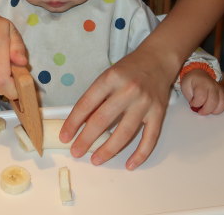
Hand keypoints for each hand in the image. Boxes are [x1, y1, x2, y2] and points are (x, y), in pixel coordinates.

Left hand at [59, 49, 174, 170]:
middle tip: (76, 152)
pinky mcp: (158, 113)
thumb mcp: (108, 75)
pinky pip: (149, 138)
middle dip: (86, 139)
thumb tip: (82, 124)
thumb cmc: (129, 68)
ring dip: (109, 150)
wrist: (158, 59)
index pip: (87, 103)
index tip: (65, 136)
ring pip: (124, 133)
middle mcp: (128, 90)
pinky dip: (140, 154)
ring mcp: (145, 103)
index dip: (73, 122)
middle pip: (103, 120)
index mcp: (111, 78)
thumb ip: (97, 97)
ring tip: (96, 160)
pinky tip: (130, 164)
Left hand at [179, 69, 223, 114]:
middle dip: (206, 110)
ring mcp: (220, 89)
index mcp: (201, 84)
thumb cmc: (191, 82)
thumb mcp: (185, 87)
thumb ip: (189, 98)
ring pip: (223, 103)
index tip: (192, 104)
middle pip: (213, 102)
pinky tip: (215, 107)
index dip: (196, 104)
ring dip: (215, 110)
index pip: (201, 97)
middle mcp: (213, 86)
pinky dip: (223, 107)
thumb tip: (195, 107)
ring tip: (207, 109)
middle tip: (200, 111)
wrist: (198, 74)